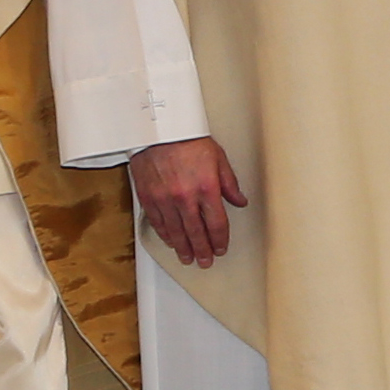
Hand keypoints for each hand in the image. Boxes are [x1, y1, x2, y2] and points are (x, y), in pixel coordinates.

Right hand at [130, 137, 248, 265]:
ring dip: (183, 248)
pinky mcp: (149, 197)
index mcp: (206, 188)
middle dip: (202, 250)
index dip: (220, 240)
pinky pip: (158, 223)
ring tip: (188, 258)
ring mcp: (165, 199)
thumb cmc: (188, 138)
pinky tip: (171, 242)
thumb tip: (240, 201)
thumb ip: (229, 183)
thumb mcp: (218, 157)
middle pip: (196, 233)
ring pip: (176, 232)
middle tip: (205, 261)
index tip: (221, 248)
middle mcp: (185, 197)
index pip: (216, 224)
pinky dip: (166, 235)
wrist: (159, 128)